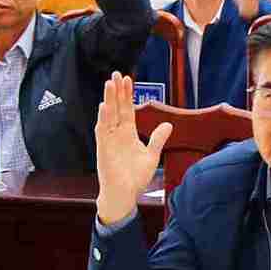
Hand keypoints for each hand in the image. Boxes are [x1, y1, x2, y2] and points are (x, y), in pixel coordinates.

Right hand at [93, 73, 169, 225]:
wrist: (124, 195)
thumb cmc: (135, 178)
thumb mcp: (151, 156)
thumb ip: (158, 140)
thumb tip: (169, 125)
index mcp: (127, 133)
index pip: (127, 109)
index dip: (127, 95)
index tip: (127, 79)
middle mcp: (117, 134)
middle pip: (116, 108)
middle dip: (116, 91)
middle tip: (116, 74)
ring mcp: (109, 140)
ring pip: (108, 115)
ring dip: (108, 99)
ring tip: (109, 83)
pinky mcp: (103, 149)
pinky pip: (102, 130)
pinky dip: (103, 118)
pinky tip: (104, 106)